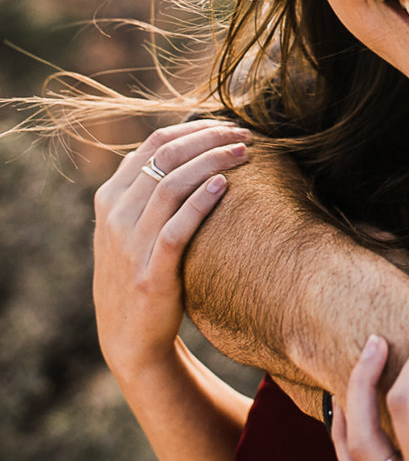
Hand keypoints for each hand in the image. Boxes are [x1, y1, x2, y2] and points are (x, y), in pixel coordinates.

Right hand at [91, 122, 250, 375]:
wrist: (129, 335)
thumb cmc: (142, 271)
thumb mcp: (130, 228)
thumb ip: (147, 192)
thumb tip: (190, 149)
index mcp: (110, 199)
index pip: (153, 145)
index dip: (195, 129)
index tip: (229, 126)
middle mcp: (114, 217)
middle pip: (165, 158)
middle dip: (209, 139)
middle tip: (246, 135)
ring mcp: (129, 245)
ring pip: (169, 186)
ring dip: (211, 163)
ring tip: (244, 153)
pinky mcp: (150, 273)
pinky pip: (175, 229)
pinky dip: (199, 203)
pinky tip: (224, 186)